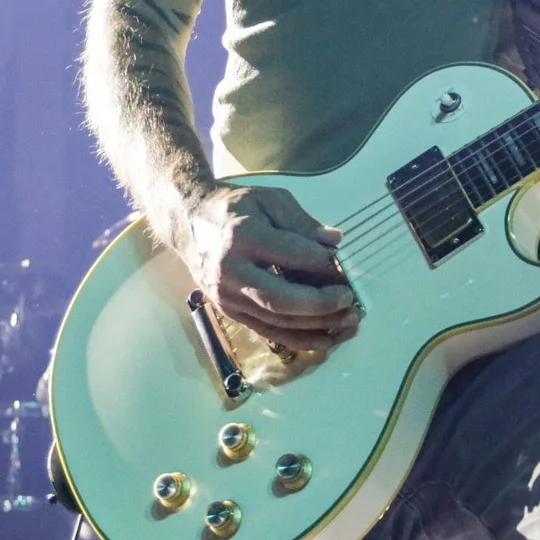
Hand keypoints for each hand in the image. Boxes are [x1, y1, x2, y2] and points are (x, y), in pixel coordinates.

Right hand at [167, 184, 359, 350]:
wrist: (189, 223)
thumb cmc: (235, 207)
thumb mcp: (270, 200)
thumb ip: (302, 222)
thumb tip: (335, 242)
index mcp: (242, 237)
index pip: (290, 255)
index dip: (323, 263)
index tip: (345, 265)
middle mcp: (231, 272)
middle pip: (281, 299)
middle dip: (321, 304)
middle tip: (350, 300)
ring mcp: (228, 297)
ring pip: (276, 321)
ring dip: (316, 326)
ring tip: (348, 321)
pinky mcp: (230, 312)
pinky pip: (268, 332)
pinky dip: (299, 339)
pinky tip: (327, 338)